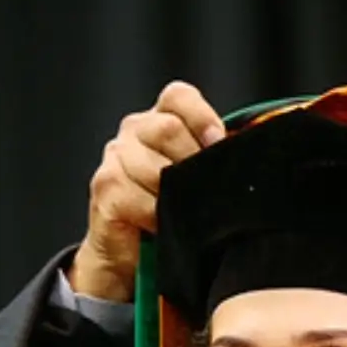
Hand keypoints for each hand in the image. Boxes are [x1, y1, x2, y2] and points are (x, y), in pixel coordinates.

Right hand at [75, 81, 225, 300]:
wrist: (130, 250)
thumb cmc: (169, 209)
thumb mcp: (194, 176)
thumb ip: (210, 157)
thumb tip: (241, 154)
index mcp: (159, 119)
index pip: (178, 97)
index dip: (201, 116)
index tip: (218, 142)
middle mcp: (134, 131)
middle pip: (168, 129)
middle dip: (192, 162)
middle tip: (202, 189)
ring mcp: (115, 157)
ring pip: (156, 168)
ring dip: (175, 196)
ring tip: (181, 213)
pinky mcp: (105, 187)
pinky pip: (140, 199)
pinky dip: (157, 217)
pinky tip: (161, 225)